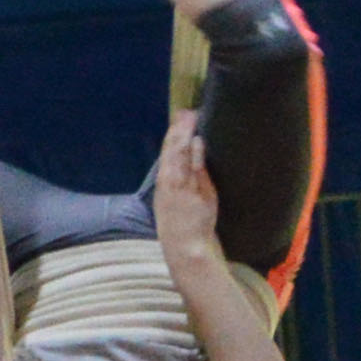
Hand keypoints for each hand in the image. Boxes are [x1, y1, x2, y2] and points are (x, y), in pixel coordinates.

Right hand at [154, 113, 223, 256]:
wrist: (186, 248)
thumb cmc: (183, 228)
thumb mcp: (180, 203)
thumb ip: (189, 181)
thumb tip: (196, 160)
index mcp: (164, 185)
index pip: (167, 155)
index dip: (171, 136)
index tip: (178, 120)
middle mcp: (169, 184)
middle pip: (171, 152)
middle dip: (177, 130)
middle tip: (185, 112)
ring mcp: (180, 188)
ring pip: (179, 156)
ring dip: (184, 136)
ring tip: (190, 118)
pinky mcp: (192, 193)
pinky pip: (193, 170)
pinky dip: (194, 154)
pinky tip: (197, 140)